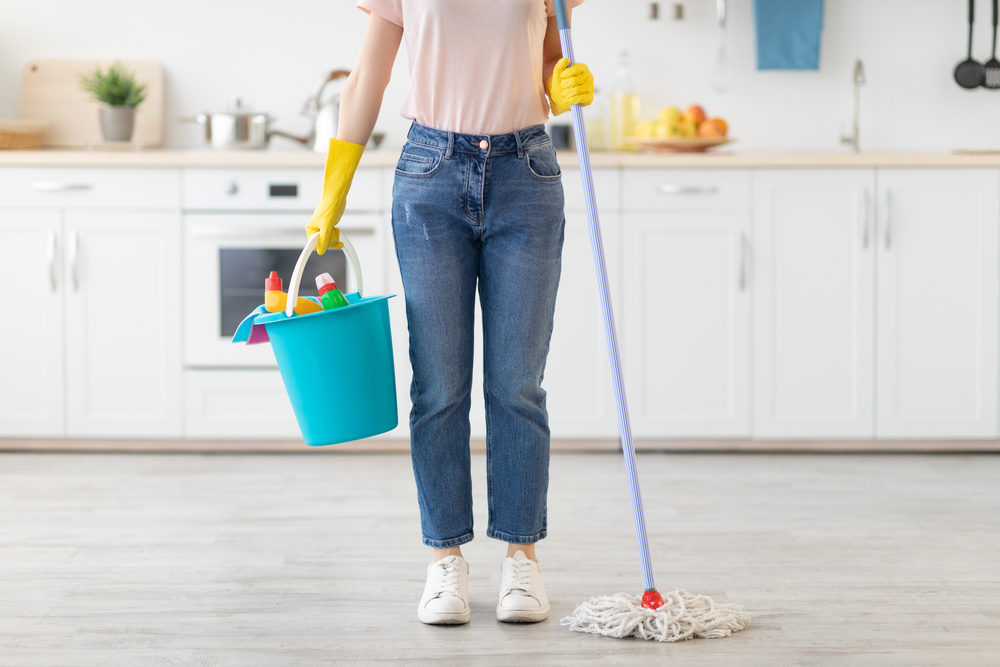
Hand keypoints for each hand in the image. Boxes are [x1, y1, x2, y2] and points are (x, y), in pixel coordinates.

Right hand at [305, 138, 364, 254]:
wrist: (336, 197)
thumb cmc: (329, 207)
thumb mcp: (326, 226)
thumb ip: (323, 239)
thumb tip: (320, 251)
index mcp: (310, 230)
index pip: (314, 246)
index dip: (321, 246)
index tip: (324, 246)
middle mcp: (315, 230)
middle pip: (323, 245)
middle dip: (330, 240)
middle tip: (333, 231)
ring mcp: (323, 229)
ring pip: (329, 242)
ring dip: (334, 237)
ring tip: (335, 228)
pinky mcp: (329, 227)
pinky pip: (333, 238)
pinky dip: (336, 235)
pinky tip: (337, 229)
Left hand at [547, 57, 594, 115]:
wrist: (560, 98)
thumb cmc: (561, 84)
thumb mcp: (558, 73)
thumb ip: (560, 65)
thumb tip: (566, 59)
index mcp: (583, 68)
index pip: (576, 69)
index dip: (566, 74)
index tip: (562, 76)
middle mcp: (589, 76)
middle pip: (574, 81)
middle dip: (564, 85)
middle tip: (563, 86)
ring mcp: (590, 87)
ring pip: (576, 91)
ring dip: (566, 93)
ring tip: (564, 93)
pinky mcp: (589, 98)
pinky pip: (578, 99)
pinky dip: (569, 100)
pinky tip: (567, 99)